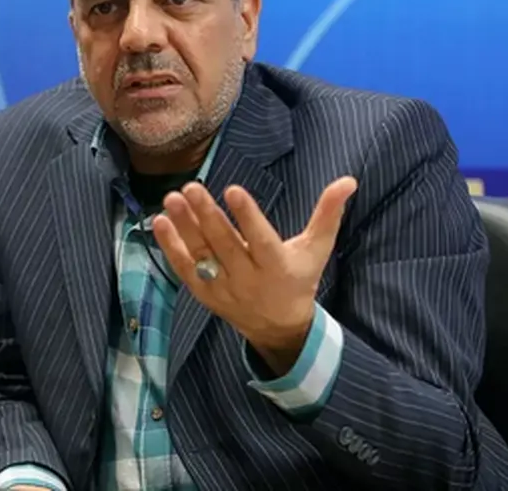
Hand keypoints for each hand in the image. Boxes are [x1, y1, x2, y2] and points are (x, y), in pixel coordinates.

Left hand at [152, 176, 357, 372]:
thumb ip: (328, 214)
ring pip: (201, 255)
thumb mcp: (316, 249)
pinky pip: (184, 269)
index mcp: (278, 267)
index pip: (261, 239)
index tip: (233, 190)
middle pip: (224, 245)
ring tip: (171, 198)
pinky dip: (170, 247)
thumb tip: (348, 180)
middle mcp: (249, 279)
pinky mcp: (204, 294)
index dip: (248, 216)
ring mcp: (224, 288)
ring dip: (184, 227)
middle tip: (192, 187)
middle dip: (207, 215)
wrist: (278, 326)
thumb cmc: (298, 277)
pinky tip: (159, 221)